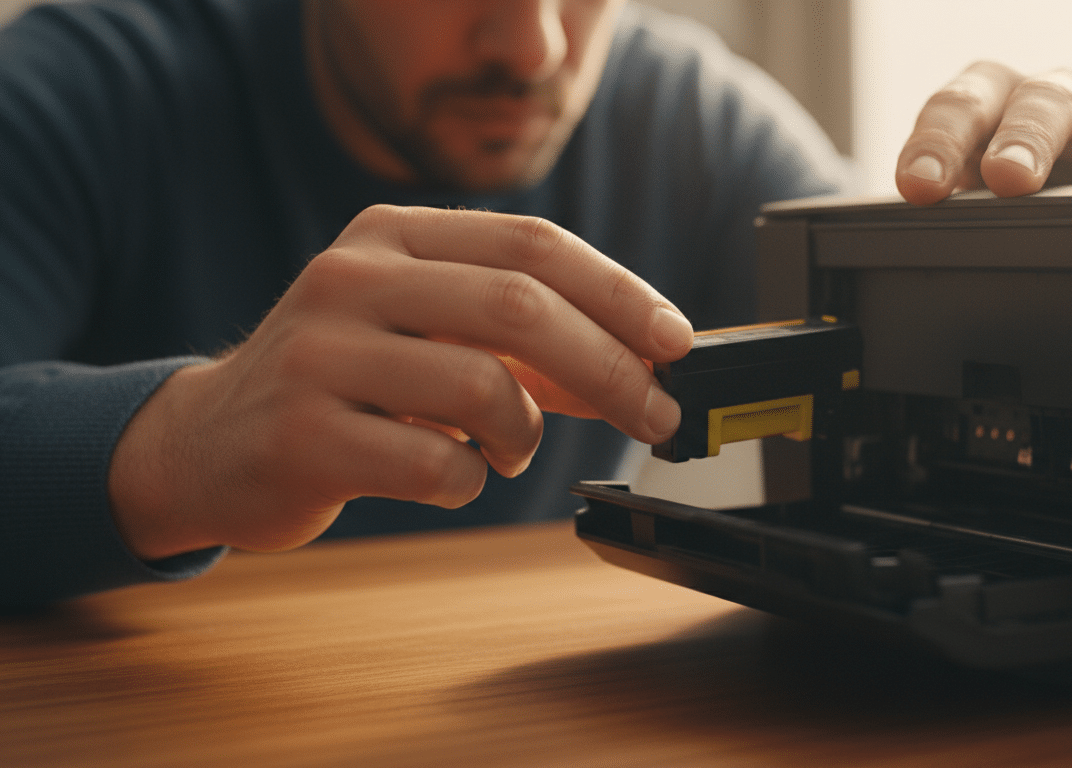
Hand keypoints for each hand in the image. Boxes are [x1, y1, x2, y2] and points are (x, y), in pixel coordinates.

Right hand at [107, 206, 692, 558]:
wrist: (209, 442)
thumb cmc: (341, 382)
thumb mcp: (425, 331)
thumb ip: (519, 335)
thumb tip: (641, 361)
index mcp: (393, 236)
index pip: (535, 245)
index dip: (620, 294)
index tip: (676, 342)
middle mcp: (353, 277)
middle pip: (521, 306)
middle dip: (610, 367)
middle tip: (654, 414)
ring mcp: (320, 353)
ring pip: (482, 385)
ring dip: (527, 434)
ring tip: (511, 452)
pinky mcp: (302, 434)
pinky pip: (434, 462)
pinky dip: (469, 479)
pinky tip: (452, 476)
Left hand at [895, 61, 1071, 204]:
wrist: (1050, 200)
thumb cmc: (997, 200)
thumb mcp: (959, 206)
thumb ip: (938, 218)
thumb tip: (897, 256)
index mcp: (988, 105)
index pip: (959, 109)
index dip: (937, 144)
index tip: (919, 186)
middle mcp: (1052, 103)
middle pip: (1039, 102)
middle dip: (1024, 138)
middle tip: (1010, 176)